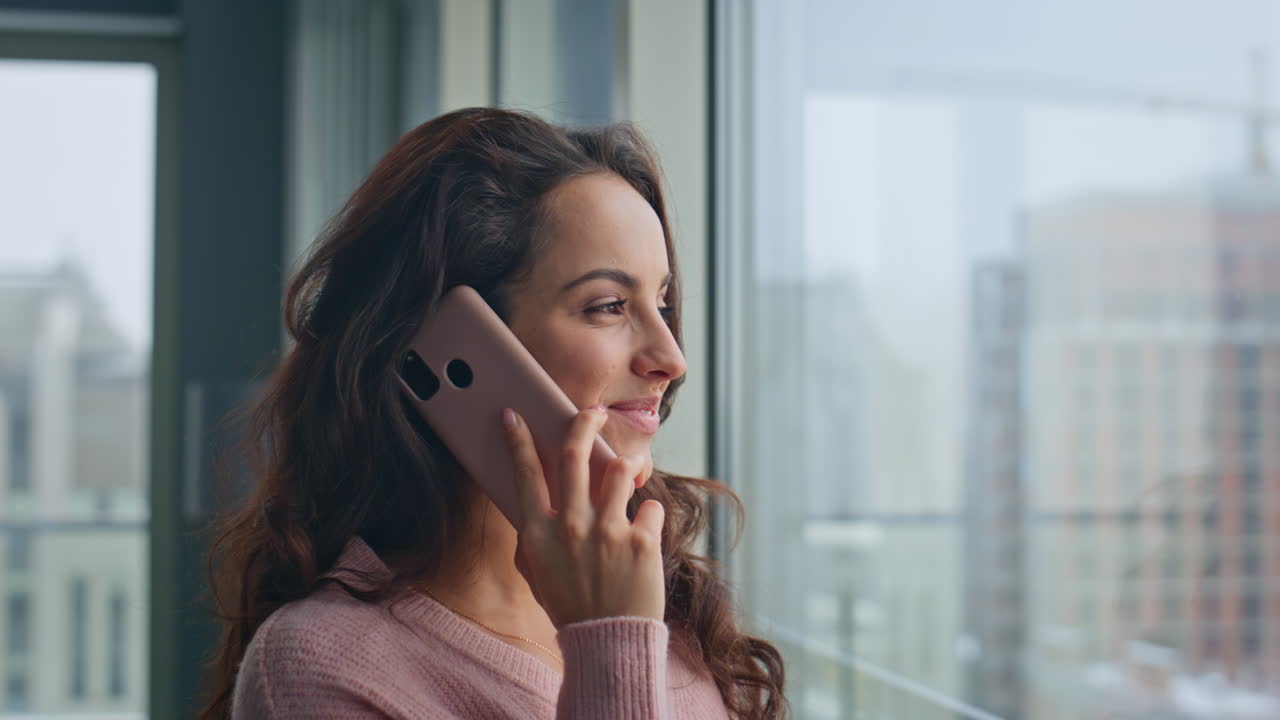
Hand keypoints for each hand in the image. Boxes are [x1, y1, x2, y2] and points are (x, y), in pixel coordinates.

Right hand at [502, 407, 665, 627]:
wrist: (608, 642)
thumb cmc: (571, 607)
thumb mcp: (537, 573)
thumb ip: (533, 538)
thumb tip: (533, 505)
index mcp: (539, 534)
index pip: (525, 474)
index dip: (518, 440)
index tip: (514, 416)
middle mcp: (571, 527)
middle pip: (575, 454)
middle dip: (583, 423)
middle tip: (592, 412)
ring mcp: (608, 532)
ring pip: (619, 471)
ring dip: (624, 468)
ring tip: (625, 478)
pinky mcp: (641, 542)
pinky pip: (650, 509)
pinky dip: (648, 518)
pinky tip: (643, 536)